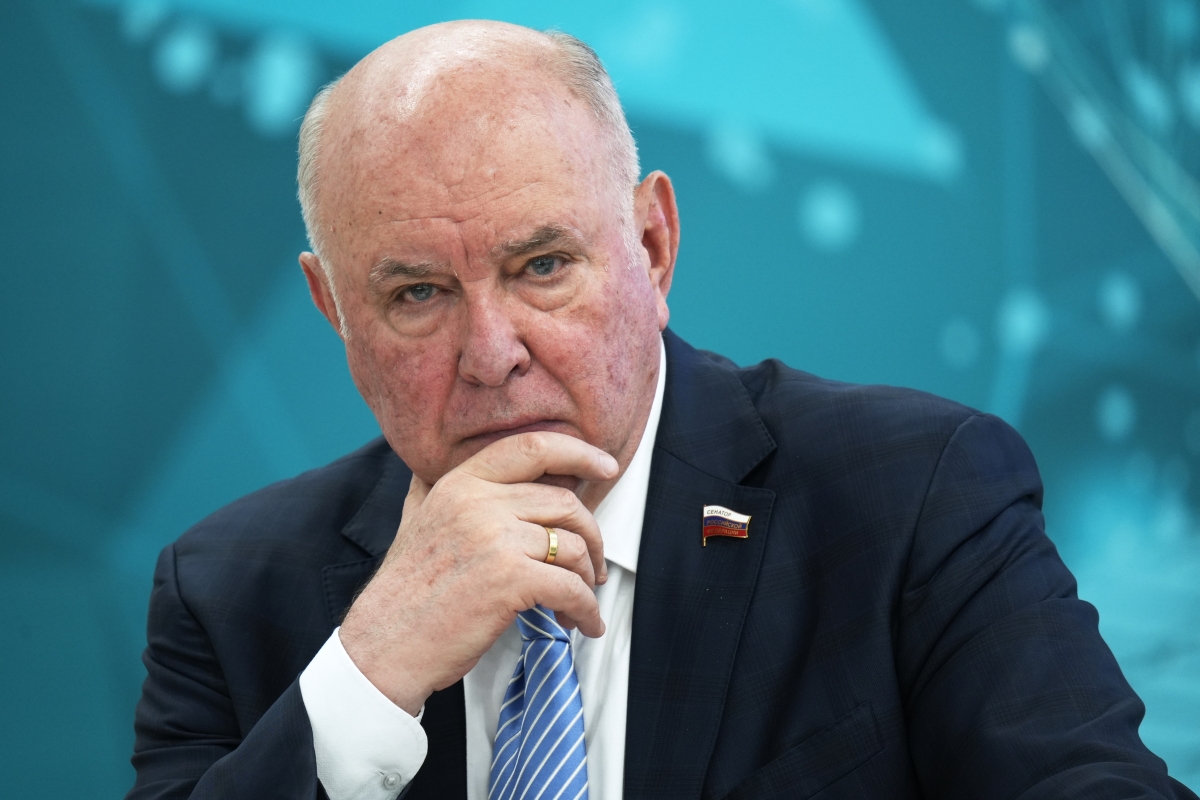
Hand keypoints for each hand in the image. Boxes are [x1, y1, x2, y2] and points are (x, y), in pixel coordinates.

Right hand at [338, 431, 618, 715]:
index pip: (531, 447)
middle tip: (593, 565)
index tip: (606, 466)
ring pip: (571, 546)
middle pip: (564, 502)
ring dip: (588, 579)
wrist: (384, 645)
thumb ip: (432, 488)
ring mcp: (496, 539)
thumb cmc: (405, 591)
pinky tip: (583, 623)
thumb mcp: (416, 520)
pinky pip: (571, 587)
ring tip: (581, 601)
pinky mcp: (510, 579)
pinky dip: (586, 609)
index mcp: (460, 483)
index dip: (578, 452)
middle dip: (591, 535)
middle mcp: (479, 502)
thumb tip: (433, 465)